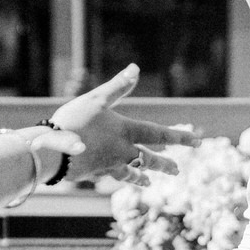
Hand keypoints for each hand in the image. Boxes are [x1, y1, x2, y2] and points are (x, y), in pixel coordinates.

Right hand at [50, 64, 196, 183]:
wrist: (51, 153)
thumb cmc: (73, 122)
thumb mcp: (97, 99)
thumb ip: (118, 86)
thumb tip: (136, 68)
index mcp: (126, 131)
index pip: (159, 134)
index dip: (180, 137)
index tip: (198, 142)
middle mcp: (122, 150)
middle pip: (149, 158)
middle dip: (164, 163)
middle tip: (178, 169)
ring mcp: (109, 164)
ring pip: (132, 170)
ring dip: (143, 174)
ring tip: (150, 181)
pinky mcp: (94, 172)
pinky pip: (113, 175)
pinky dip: (121, 177)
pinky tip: (119, 177)